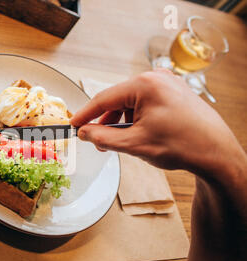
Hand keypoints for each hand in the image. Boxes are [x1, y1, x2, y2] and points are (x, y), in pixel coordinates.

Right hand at [71, 69, 245, 180]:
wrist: (216, 152)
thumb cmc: (182, 145)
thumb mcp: (134, 144)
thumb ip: (103, 138)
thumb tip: (85, 133)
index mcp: (145, 85)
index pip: (104, 99)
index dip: (85, 114)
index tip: (74, 125)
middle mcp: (156, 78)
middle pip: (117, 99)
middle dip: (106, 122)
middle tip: (97, 141)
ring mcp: (167, 83)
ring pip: (131, 102)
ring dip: (121, 121)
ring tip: (120, 142)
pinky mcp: (174, 92)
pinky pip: (145, 102)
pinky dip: (136, 118)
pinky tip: (136, 134)